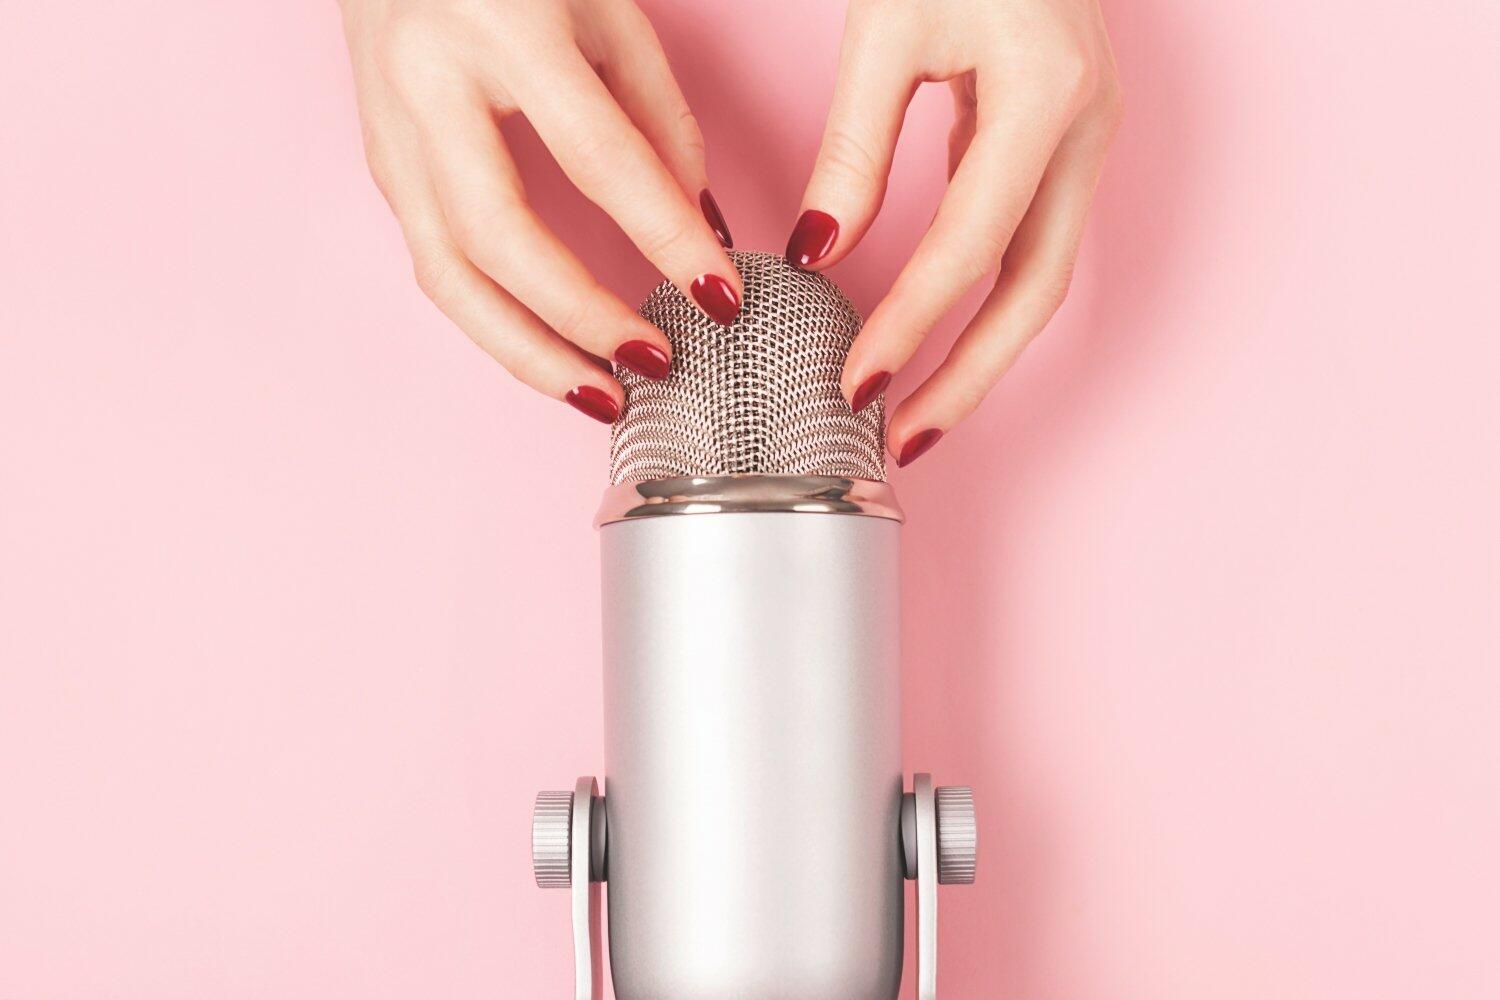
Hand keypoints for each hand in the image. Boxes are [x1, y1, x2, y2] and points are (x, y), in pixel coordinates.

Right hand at [340, 0, 740, 423]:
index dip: (666, 237)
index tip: (723, 296)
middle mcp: (428, 83)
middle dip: (583, 317)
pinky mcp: (379, 165)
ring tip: (602, 395)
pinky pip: (436, 265)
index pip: (598, 156)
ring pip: (447, 274)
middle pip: (500, 236)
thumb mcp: (609, 12)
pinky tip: (551, 352)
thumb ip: (659, 119)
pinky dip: (497, 323)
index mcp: (503, 27)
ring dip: (527, 351)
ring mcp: (388, 131)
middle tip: (656, 362)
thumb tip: (698, 231)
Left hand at [787, 0, 1122, 465]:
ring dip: (982, 351)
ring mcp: (1087, 138)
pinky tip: (936, 331)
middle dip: (968, 376)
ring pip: (1042, 275)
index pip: (969, 248)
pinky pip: (1030, 240)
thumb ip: (856, 148)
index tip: (853, 385)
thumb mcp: (888, 30)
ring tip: (919, 411)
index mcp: (1046, 98)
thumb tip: (822, 250)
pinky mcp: (1064, 139)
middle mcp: (1087, 130)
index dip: (908, 326)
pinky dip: (983, 298)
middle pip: (1033, 291)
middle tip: (904, 440)